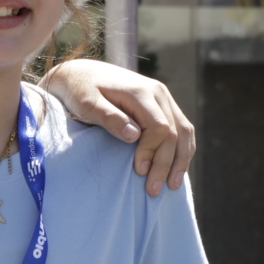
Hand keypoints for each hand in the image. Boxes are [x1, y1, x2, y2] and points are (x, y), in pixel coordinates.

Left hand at [40, 57, 195, 196]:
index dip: (152, 152)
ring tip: (172, 185)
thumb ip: (110, 118)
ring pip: (184, 131)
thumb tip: (134, 136)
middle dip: (166, 164)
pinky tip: (176, 168)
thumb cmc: (80, 91)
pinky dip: (181, 149)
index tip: (139, 171)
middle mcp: (158, 93)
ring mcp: (163, 98)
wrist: (81, 73)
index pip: (159, 127)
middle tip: (154, 190)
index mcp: (141, 92)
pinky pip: (181, 128)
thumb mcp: (87, 104)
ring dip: (180, 160)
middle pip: (174, 132)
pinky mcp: (162, 105)